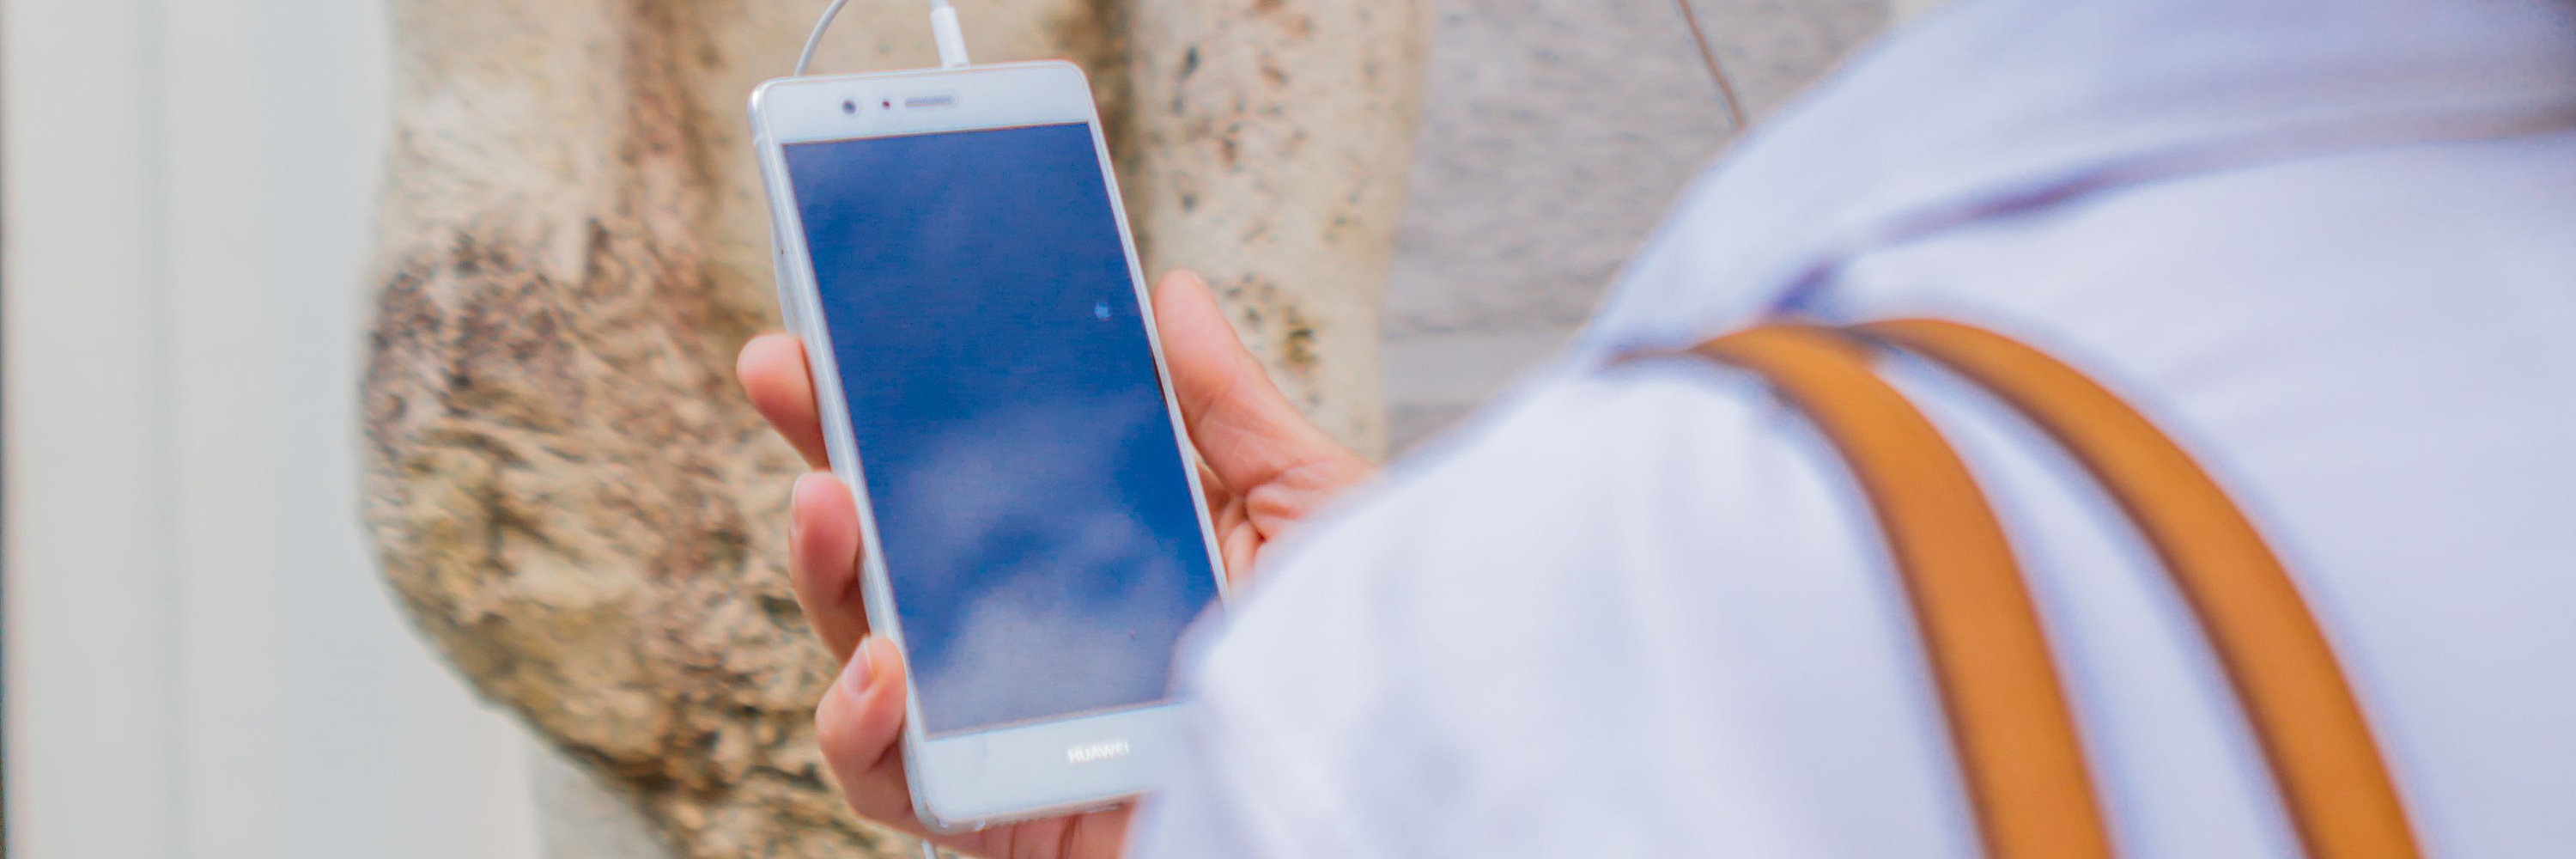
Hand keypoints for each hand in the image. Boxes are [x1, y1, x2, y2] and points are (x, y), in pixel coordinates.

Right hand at [734, 270, 1370, 858]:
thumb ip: (1231, 411)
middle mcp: (1032, 631)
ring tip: (827, 500)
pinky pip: (886, 777)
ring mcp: (1003, 720)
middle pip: (895, 542)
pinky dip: (859, 725)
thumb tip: (1172, 295)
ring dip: (829, 570)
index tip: (843, 319)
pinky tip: (883, 666)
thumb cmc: (1356, 668)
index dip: (897, 398)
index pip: (969, 468)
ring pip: (867, 646)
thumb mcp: (1307, 509)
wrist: (1382, 795)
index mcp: (1092, 552)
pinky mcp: (993, 811)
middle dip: (825, 451)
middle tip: (781, 368)